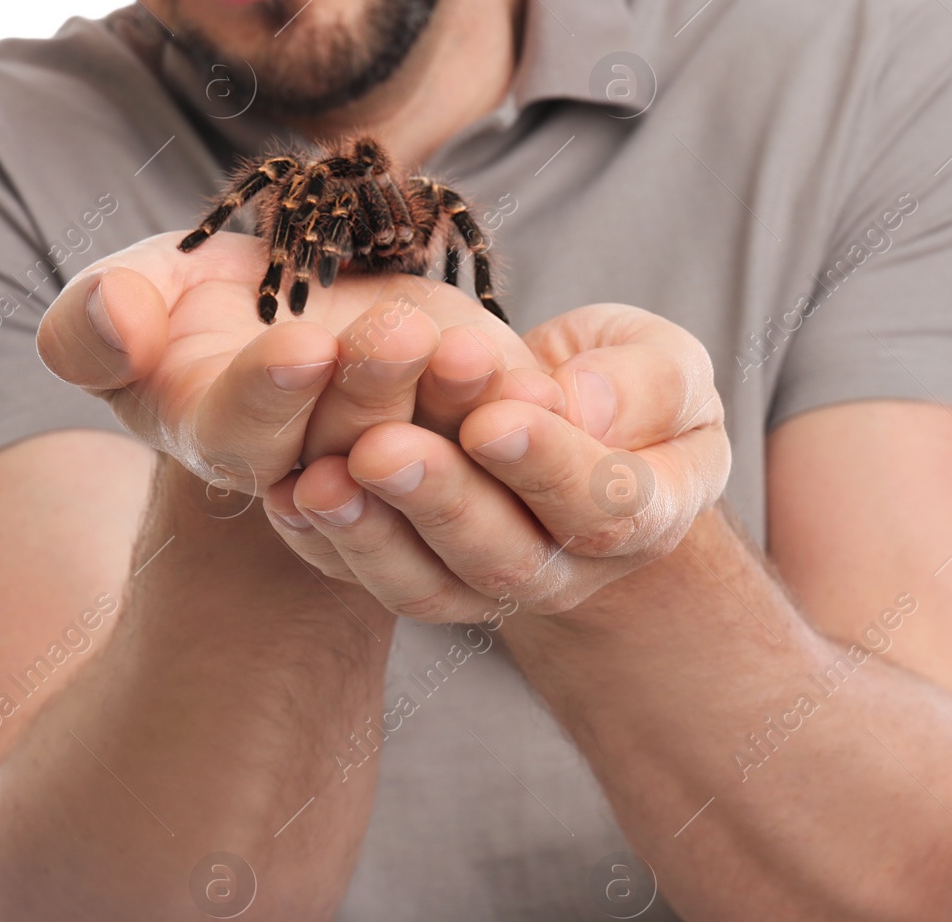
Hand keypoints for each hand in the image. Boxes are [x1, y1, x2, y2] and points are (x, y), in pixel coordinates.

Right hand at [36, 231, 558, 497]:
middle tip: (393, 332)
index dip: (271, 395)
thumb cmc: (188, 307)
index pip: (243, 435)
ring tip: (465, 349)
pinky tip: (540, 383)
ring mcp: (399, 444)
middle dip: (370, 390)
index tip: (300, 345)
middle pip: (346, 440)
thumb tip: (111, 315)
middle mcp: (316, 459)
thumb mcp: (125, 297)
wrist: (291, 302)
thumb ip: (91, 324)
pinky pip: (498, 428)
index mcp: (226, 439)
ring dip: (452, 402)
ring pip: (432, 442)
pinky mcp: (467, 421)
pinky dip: (518, 407)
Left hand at [261, 304, 731, 618]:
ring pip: (430, 584)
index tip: (492, 418)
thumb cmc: (625, 384)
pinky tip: (289, 494)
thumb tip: (579, 405)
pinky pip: (374, 578)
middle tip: (382, 448)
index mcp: (646, 516)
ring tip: (320, 480)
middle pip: (505, 556)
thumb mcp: (662, 362)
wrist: (573, 435)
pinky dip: (329, 542)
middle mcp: (568, 572)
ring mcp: (490, 589)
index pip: (605, 506)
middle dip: (441, 500)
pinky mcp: (424, 582)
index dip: (549, 466)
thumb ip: (642, 383)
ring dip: (371, 534)